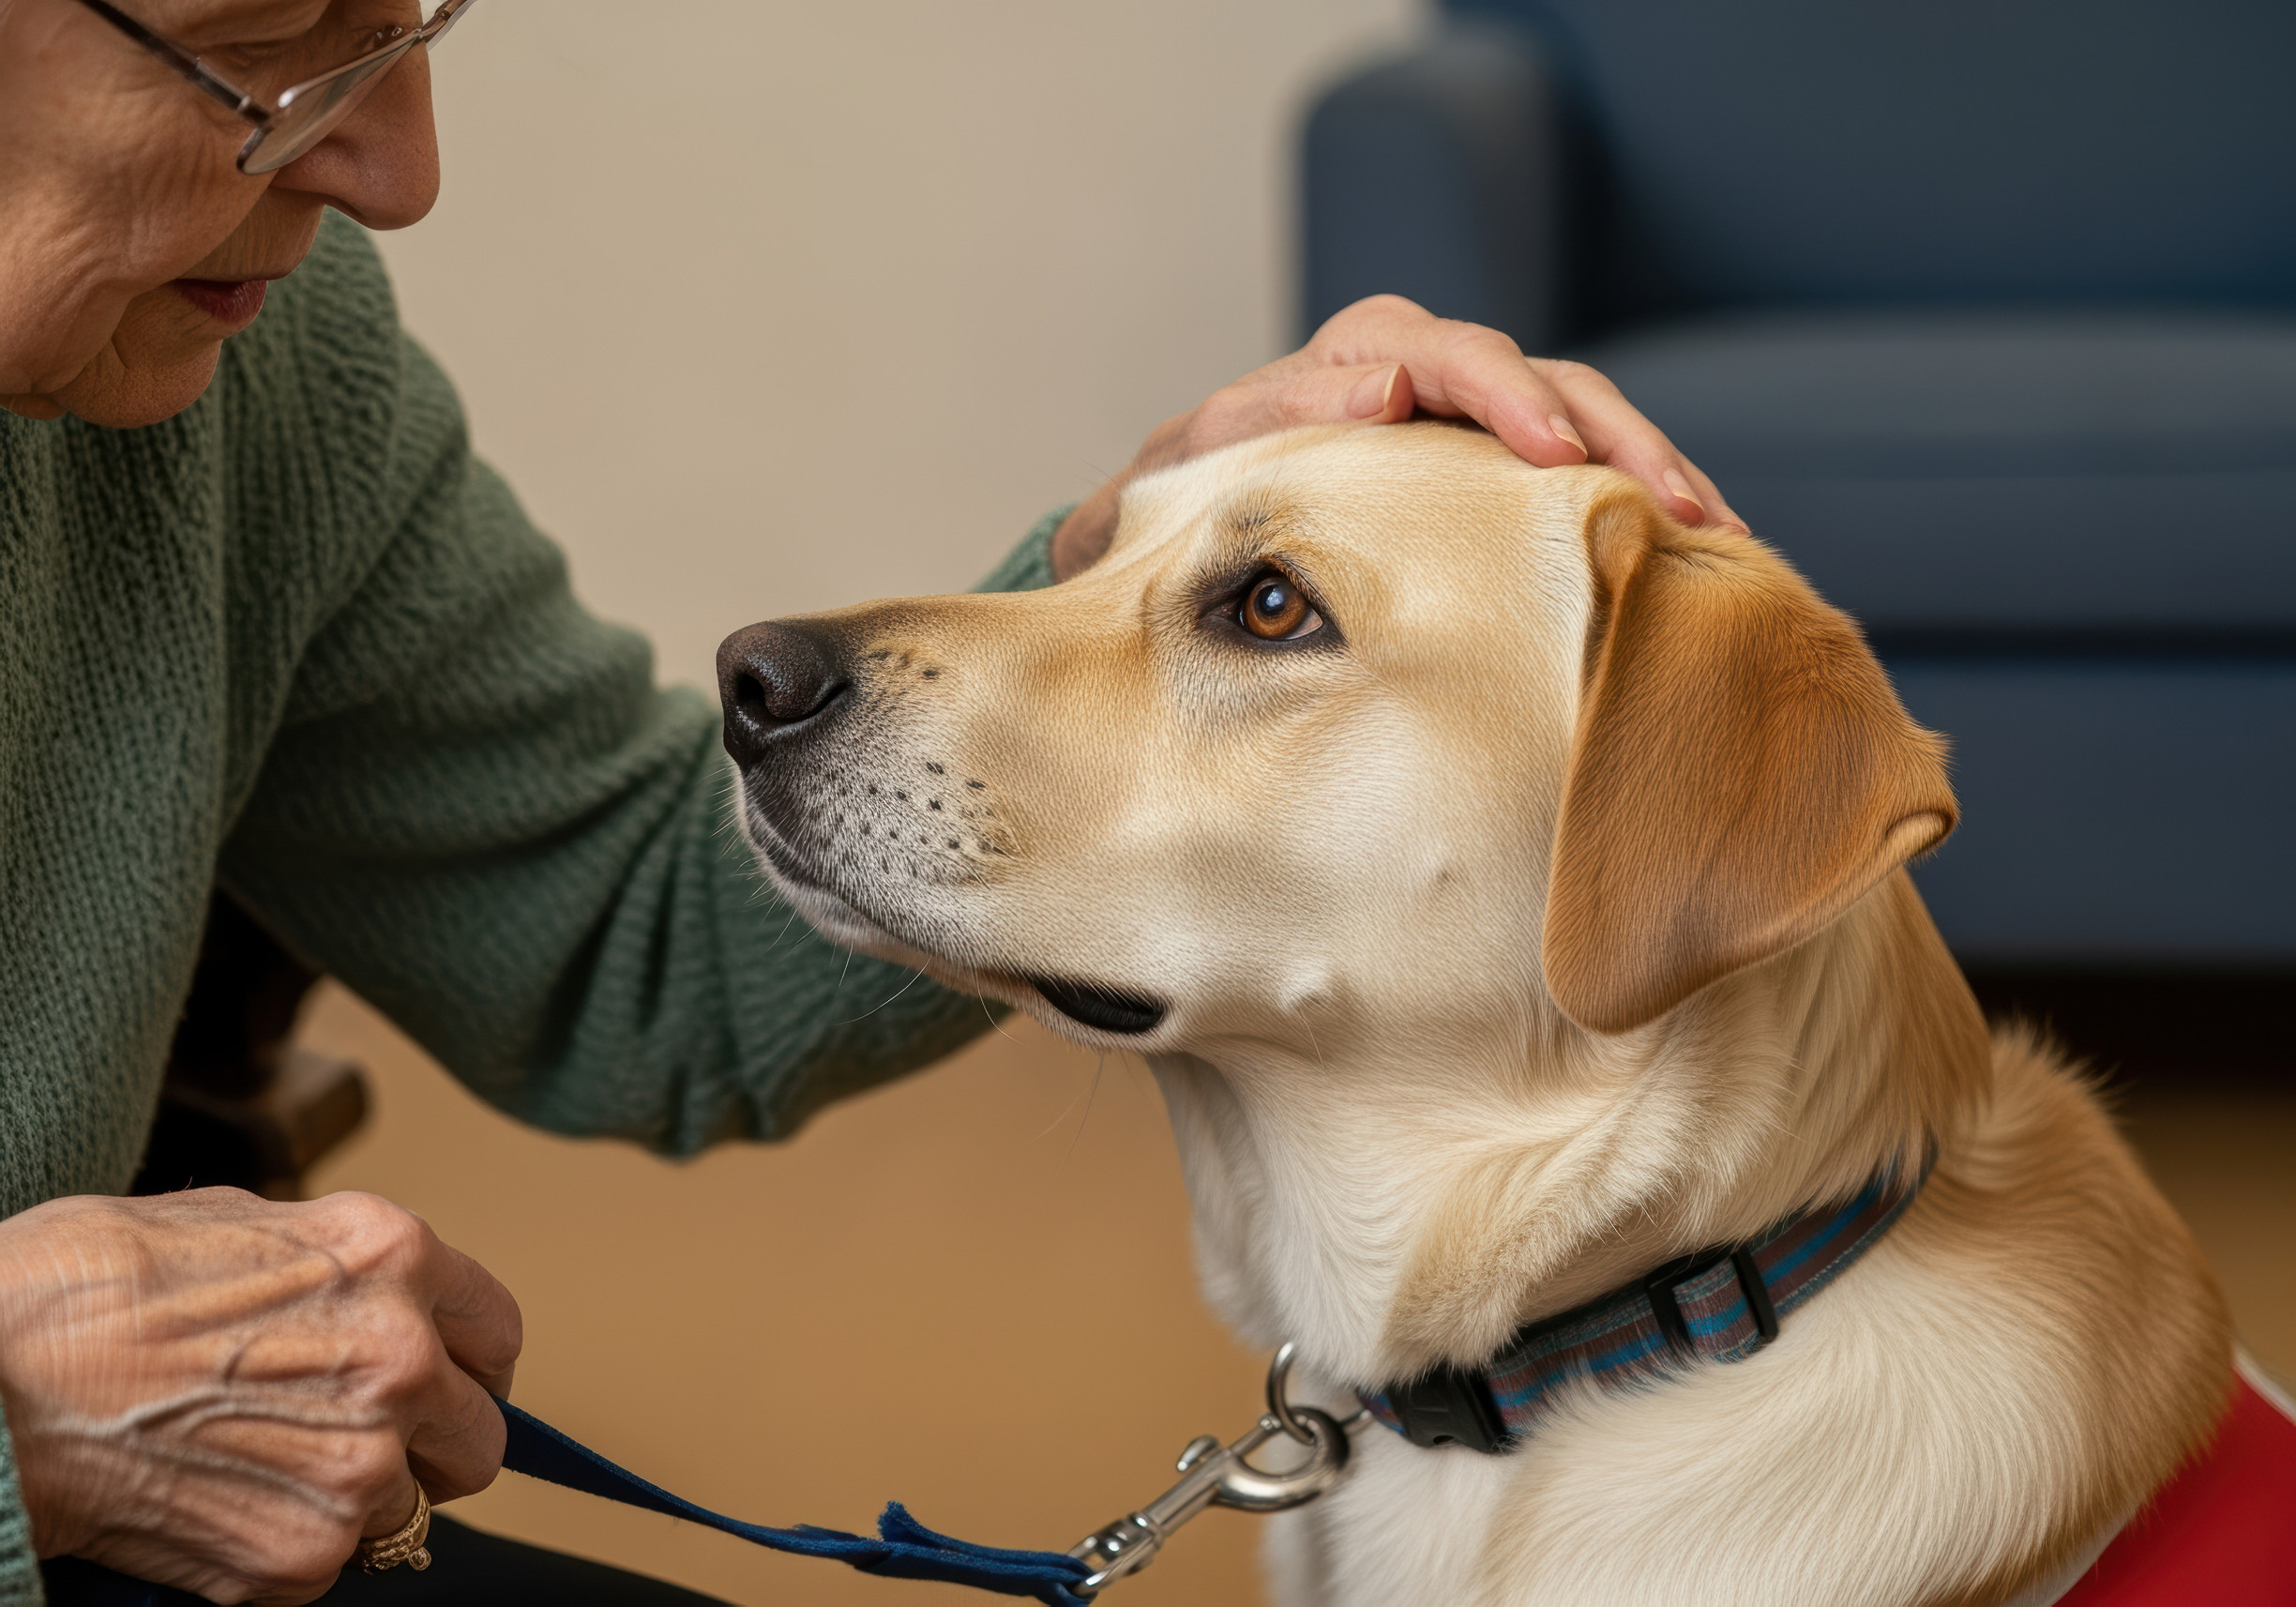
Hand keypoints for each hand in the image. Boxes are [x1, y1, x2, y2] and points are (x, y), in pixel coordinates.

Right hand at [0, 1189, 520, 1604]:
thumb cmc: (75, 1290)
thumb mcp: (230, 1222)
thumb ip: (325, 1264)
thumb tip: (359, 1294)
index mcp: (391, 1257)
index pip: (496, 1331)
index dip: (471, 1366)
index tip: (449, 1386)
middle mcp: (400, 1358)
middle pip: (481, 1438)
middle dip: (430, 1447)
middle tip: (361, 1445)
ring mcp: (358, 1464)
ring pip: (410, 1511)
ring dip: (353, 1503)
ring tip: (259, 1470)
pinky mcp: (303, 1554)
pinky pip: (332, 1567)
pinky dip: (285, 1549)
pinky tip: (215, 1503)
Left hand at [1051, 293, 1745, 577]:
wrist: (1194, 518)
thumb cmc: (1200, 487)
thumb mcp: (1217, 449)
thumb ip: (1290, 410)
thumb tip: (1394, 385)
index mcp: (1370, 346)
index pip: (1461, 357)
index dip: (1515, 400)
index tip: (1556, 450)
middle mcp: (1438, 366)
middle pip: (1555, 383)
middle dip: (1623, 442)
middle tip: (1680, 505)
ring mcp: (1480, 414)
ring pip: (1591, 422)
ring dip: (1655, 473)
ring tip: (1716, 532)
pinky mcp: (1506, 464)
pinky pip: (1589, 469)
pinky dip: (1640, 501)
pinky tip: (1698, 547)